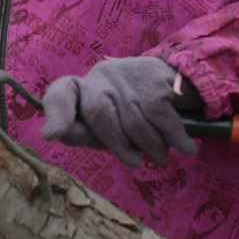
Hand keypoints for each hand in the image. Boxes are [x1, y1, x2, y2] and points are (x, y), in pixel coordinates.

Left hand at [40, 56, 198, 166]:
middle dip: (117, 144)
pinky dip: (175, 138)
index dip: (58, 113)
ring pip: (134, 121)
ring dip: (151, 147)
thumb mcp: (106, 123)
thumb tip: (54, 134)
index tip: (53, 133)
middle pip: (100, 113)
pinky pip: (163, 118)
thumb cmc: (133, 111)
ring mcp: (129, 76)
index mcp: (84, 88)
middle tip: (134, 162)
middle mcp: (103, 76)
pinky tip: (186, 148)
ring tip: (158, 157)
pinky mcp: (157, 79)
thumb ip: (83, 132)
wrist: (180, 77)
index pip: (62, 94)